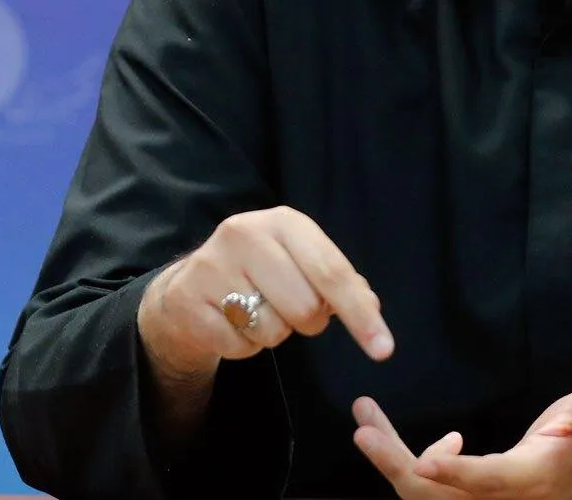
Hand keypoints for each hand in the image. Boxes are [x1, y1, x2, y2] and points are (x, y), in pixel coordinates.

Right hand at [137, 205, 394, 383]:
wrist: (189, 288)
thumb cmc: (259, 274)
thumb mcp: (299, 263)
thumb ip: (337, 281)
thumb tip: (371, 304)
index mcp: (283, 221)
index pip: (332, 272)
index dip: (360, 314)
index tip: (383, 349)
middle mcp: (245, 233)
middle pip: (306, 308)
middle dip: (306, 321)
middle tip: (285, 307)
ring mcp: (212, 265)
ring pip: (272, 330)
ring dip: (271, 333)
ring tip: (252, 311)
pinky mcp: (189, 300)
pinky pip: (240, 347)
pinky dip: (243, 346)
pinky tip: (229, 323)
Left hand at [353, 390, 571, 499]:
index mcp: (531, 480)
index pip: (488, 481)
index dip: (455, 474)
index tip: (422, 463)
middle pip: (439, 499)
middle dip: (397, 467)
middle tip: (365, 431)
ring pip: (426, 497)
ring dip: (392, 461)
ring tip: (367, 419)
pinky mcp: (466, 499)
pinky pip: (428, 491)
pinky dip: (409, 466)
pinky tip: (414, 439)